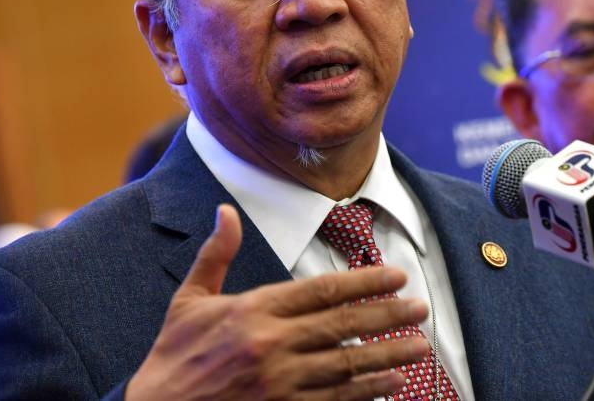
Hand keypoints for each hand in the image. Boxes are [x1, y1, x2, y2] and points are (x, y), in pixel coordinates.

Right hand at [126, 204, 429, 399]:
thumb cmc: (173, 358)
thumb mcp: (189, 301)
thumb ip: (215, 255)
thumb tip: (224, 211)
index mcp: (254, 310)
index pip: (323, 290)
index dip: (366, 282)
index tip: (396, 277)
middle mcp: (272, 344)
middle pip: (344, 325)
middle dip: (388, 315)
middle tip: (421, 308)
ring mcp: (279, 383)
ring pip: (347, 366)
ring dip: (389, 355)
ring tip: (420, 347)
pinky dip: (367, 393)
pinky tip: (392, 384)